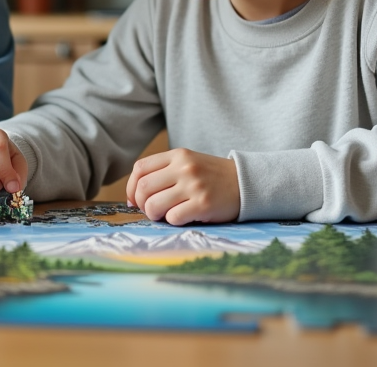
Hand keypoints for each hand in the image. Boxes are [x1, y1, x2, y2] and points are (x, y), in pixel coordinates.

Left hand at [125, 149, 239, 225]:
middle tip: (151, 210)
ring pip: (154, 205)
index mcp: (178, 155)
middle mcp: (184, 168)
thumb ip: (163, 173)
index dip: (131, 187)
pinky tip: (182, 217)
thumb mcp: (188, 163)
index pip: (140, 169)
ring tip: (165, 215)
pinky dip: (172, 221)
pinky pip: (173, 217)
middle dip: (141, 204)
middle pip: (143, 188)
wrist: (245, 183)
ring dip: (154, 215)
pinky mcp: (203, 204)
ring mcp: (194, 186)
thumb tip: (134, 198)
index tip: (135, 199)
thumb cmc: (211, 177)